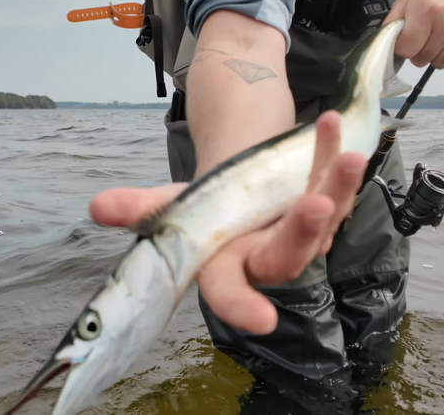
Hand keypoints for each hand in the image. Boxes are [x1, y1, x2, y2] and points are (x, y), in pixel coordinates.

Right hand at [88, 110, 366, 334]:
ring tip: (345, 155)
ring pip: (327, 217)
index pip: (230, 292)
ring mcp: (304, 231)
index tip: (263, 320)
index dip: (243, 307)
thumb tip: (98, 208)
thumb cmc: (206, 205)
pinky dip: (331, 151)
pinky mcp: (328, 203)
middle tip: (314, 203)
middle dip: (303, 231)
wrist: (241, 181)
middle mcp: (268, 254)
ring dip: (336, 186)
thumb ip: (138, 209)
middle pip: (289, 255)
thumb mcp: (171, 204)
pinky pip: (334, 180)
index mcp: (227, 265)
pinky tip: (327, 124)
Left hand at [383, 0, 443, 69]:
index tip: (409, 39)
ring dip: (438, 56)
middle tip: (428, 35)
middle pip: (423, 59)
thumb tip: (385, 47)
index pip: (406, 49)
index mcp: (426, 8)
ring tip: (443, 37)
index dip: (404, 47)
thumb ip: (393, 23)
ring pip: (442, 64)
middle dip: (421, 52)